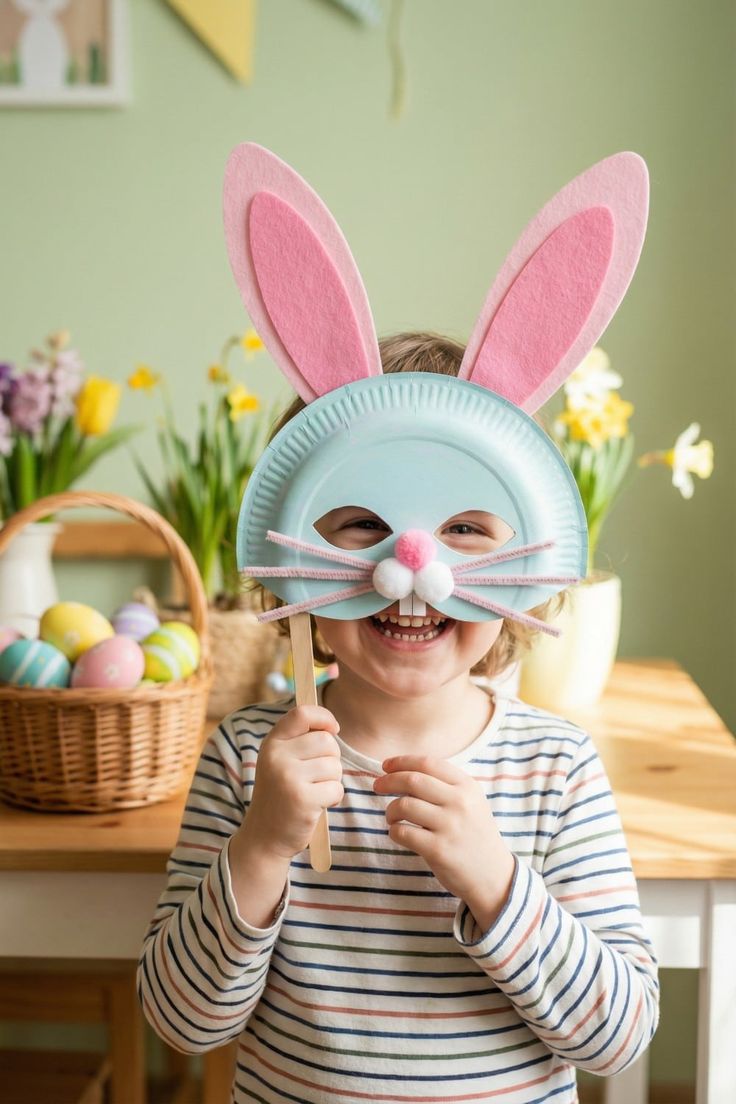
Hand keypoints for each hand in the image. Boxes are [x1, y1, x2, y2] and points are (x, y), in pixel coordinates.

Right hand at [239, 705, 343, 863]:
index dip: (324, 717)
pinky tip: (317, 805)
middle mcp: (277, 757)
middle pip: (327, 741)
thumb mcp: (280, 762)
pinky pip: (336, 788)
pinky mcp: (303, 799)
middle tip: (317, 776)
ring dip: (332, 780)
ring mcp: (289, 778)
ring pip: (335, 766)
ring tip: (314, 792)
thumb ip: (299, 741)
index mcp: (272, 743)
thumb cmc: (280, 795)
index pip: (302, 713)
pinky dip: (333, 798)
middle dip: (332, 758)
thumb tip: (332, 726)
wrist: (264, 837)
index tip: (332, 729)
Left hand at [373, 755, 515, 930]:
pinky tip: (398, 833)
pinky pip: (403, 832)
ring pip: (404, 805)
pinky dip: (394, 831)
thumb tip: (404, 771)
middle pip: (413, 780)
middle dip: (388, 780)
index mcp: (467, 786)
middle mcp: (460, 803)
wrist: (493, 876)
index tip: (386, 766)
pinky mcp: (438, 850)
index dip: (402, 761)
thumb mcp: (471, 802)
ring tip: (392, 817)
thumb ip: (445, 785)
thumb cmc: (474, 835)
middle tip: (377, 786)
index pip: (428, 763)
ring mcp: (449, 826)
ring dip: (390, 810)